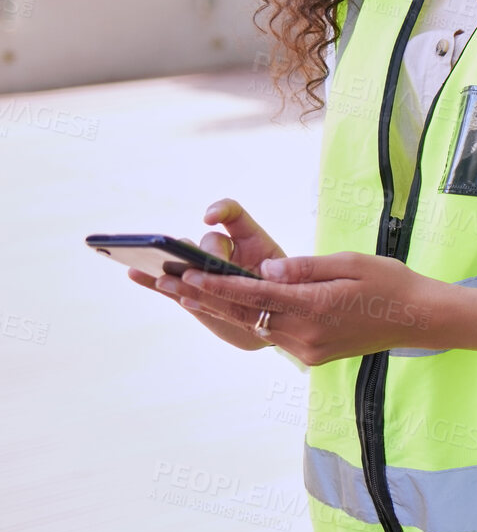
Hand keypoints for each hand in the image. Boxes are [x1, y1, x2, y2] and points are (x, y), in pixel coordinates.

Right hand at [127, 199, 286, 350]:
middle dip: (207, 255)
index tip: (210, 217)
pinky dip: (150, 279)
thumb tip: (266, 270)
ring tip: (150, 264)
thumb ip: (275, 277)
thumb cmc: (287, 295)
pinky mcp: (190, 292)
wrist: (274, 321)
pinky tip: (134, 272)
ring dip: (168, 262)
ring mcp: (205, 271)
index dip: (220, 210)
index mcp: (252, 241)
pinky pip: (167, 283)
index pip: (233, 214)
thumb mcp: (287, 285)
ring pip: (183, 259)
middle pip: (207, 242)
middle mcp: (224, 251)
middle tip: (211, 269)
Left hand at [173, 251, 445, 366]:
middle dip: (201, 297)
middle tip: (163, 281)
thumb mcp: (351, 262)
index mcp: (316, 307)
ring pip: (253, 327)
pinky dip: (247, 318)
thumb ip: (307, 267)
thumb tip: (267, 270)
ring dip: (217, 309)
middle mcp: (306, 335)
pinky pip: (272, 335)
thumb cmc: (389, 282)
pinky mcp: (312, 356)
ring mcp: (308, 350)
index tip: (185, 273)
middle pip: (243, 314)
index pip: (255, 295)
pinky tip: (227, 306)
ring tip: (182, 292)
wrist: (420, 319)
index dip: (217, 284)